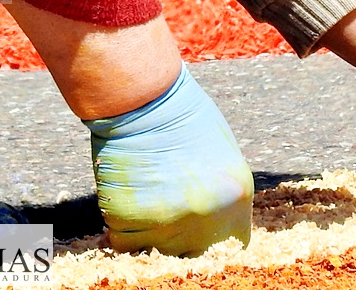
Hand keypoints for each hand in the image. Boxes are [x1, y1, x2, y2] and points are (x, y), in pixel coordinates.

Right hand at [85, 66, 253, 256]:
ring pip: (153, 251)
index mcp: (237, 199)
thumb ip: (221, 195)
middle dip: (177, 243)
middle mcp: (208, 217)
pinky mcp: (132, 218)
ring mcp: (170, 221)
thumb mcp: (222, 159)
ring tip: (143, 193)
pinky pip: (121, 240)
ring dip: (144, 232)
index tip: (196, 239)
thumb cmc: (184, 118)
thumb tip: (212, 225)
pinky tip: (123, 196)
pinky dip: (117, 227)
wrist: (147, 99)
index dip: (212, 246)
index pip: (232, 248)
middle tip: (162, 217)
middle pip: (192, 255)